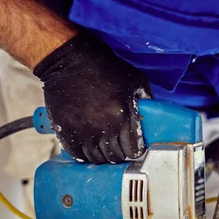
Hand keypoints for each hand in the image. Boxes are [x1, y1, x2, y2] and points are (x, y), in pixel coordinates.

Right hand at [34, 33, 152, 162]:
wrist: (70, 60)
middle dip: (119, 152)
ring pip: (97, 159)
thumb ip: (146, 102)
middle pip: (115, 156)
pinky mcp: (65, 131)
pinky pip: (78, 155)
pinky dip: (84, 153)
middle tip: (118, 145)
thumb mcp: (135, 80)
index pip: (133, 150)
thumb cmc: (105, 69)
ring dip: (102, 155)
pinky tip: (89, 145)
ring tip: (103, 145)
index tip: (132, 146)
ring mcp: (83, 131)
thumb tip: (153, 121)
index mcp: (122, 115)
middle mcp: (103, 127)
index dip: (134, 150)